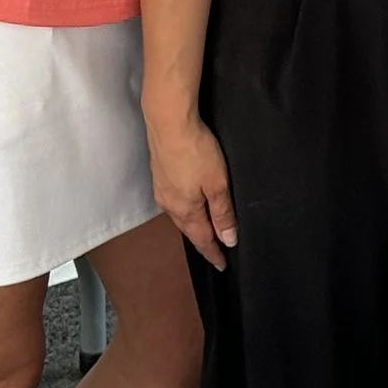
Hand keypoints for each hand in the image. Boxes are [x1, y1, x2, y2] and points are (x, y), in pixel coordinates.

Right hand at [149, 110, 236, 268]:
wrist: (169, 122)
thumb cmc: (195, 151)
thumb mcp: (217, 184)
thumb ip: (223, 213)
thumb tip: (228, 239)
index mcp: (186, 210)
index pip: (202, 240)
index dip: (213, 253)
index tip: (222, 264)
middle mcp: (170, 204)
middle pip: (189, 229)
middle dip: (202, 240)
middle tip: (215, 250)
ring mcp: (162, 189)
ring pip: (180, 214)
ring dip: (193, 224)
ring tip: (204, 229)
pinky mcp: (159, 174)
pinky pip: (174, 200)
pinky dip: (185, 207)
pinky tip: (189, 202)